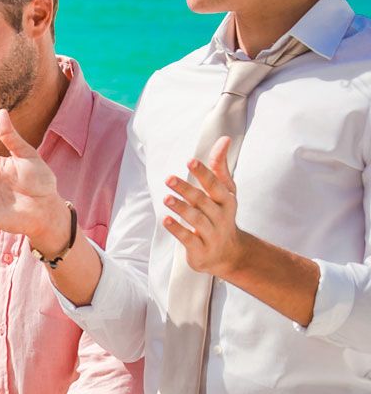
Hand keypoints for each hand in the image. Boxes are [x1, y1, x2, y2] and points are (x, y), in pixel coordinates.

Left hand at [163, 136, 244, 277]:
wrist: (228, 254)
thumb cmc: (221, 215)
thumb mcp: (224, 192)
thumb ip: (220, 167)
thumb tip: (224, 139)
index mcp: (227, 200)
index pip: (216, 185)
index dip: (204, 173)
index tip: (190, 161)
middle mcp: (221, 216)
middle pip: (203, 201)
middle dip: (186, 190)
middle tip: (169, 178)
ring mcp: (212, 234)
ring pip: (196, 220)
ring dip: (181, 208)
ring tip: (166, 198)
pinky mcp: (200, 250)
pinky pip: (188, 239)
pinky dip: (177, 230)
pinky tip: (165, 220)